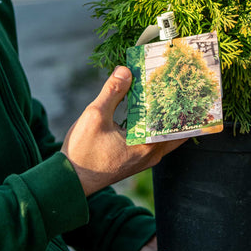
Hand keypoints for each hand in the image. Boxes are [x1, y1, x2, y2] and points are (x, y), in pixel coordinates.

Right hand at [61, 66, 185, 195]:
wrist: (71, 180)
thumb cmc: (82, 151)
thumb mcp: (95, 116)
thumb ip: (112, 92)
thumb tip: (125, 70)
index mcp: (147, 145)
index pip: (175, 122)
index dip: (179, 102)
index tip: (179, 85)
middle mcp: (153, 154)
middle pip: (176, 128)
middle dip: (176, 108)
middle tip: (174, 87)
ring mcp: (148, 159)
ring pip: (167, 134)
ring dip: (166, 116)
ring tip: (164, 94)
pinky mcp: (140, 159)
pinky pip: (157, 140)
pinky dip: (157, 125)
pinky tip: (149, 109)